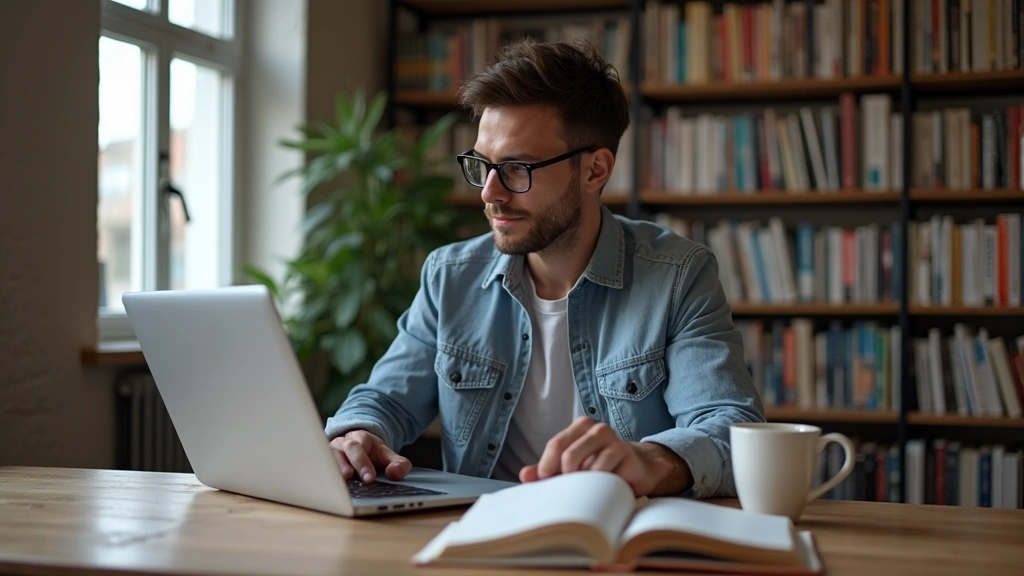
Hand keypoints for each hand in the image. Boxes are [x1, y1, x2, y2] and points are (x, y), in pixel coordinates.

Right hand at [329, 430, 411, 482]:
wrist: (358, 444)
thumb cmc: (371, 453)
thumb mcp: (387, 455)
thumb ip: (399, 464)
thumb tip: (395, 474)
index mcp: (360, 439)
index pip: (360, 448)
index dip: (363, 463)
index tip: (370, 478)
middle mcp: (343, 444)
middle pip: (346, 450)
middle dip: (353, 465)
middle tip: (358, 479)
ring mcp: (331, 453)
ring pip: (329, 458)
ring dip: (335, 471)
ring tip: (342, 482)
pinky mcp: (324, 464)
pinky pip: (322, 469)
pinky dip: (325, 478)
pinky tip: (329, 488)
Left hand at [518, 416, 691, 496]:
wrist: (638, 470)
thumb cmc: (601, 467)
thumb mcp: (573, 468)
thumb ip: (548, 470)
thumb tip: (524, 475)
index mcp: (580, 427)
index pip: (555, 445)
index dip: (547, 467)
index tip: (545, 484)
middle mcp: (596, 429)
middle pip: (567, 455)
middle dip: (563, 477)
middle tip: (567, 491)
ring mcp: (612, 439)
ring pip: (584, 465)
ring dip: (581, 483)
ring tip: (586, 490)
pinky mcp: (625, 453)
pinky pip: (603, 472)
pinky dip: (597, 485)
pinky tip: (602, 489)